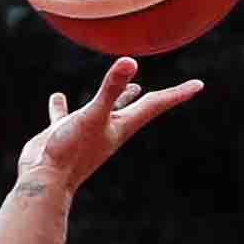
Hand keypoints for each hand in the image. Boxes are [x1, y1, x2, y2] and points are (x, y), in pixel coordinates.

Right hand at [19, 58, 200, 191]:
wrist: (44, 182)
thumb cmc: (71, 151)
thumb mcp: (93, 114)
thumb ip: (110, 89)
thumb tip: (130, 62)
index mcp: (122, 125)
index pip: (156, 104)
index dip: (178, 93)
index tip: (199, 85)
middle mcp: (108, 129)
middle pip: (138, 108)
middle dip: (155, 98)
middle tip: (174, 91)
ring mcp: (88, 132)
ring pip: (108, 111)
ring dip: (120, 98)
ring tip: (133, 87)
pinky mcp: (65, 134)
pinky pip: (66, 116)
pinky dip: (63, 106)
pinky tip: (58, 97)